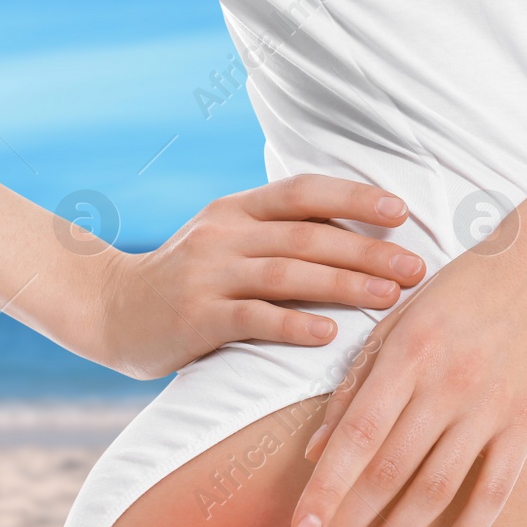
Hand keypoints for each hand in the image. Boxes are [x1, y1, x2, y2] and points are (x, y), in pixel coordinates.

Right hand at [89, 175, 424, 379]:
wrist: (109, 310)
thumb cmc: (185, 280)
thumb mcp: (224, 241)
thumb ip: (275, 234)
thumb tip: (355, 234)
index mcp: (236, 209)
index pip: (303, 191)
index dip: (355, 196)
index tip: (402, 212)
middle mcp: (223, 234)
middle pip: (308, 235)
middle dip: (368, 250)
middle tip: (416, 268)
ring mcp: (207, 275)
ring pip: (287, 274)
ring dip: (344, 284)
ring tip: (389, 298)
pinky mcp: (196, 319)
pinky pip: (253, 319)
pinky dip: (294, 325)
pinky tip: (330, 335)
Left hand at [288, 242, 526, 526]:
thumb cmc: (463, 288)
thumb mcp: (399, 320)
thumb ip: (355, 385)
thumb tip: (315, 451)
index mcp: (407, 355)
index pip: (355, 438)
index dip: (324, 492)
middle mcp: (447, 385)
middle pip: (387, 474)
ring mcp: (491, 409)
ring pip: (434, 492)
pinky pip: (494, 493)